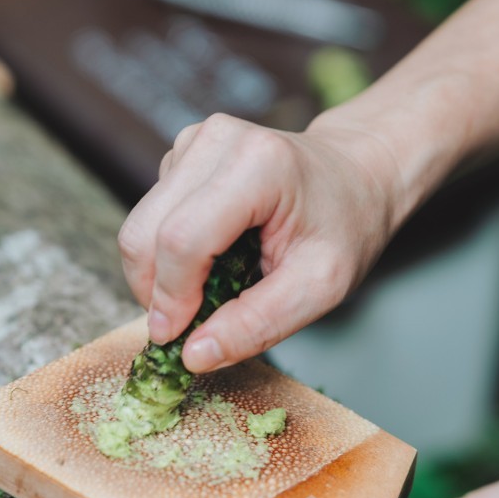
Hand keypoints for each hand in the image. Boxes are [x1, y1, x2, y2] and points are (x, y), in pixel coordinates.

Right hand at [117, 113, 402, 371]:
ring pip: (140, 225)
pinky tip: (211, 259)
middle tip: (186, 327)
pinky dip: (168, 253)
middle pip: (146, 231)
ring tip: (208, 291)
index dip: (171, 298)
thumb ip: (258, 324)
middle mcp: (216, 141)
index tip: (176, 340)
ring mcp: (194, 142)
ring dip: (160, 274)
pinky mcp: (182, 153)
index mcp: (258, 165)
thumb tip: (194, 356)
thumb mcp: (320, 287)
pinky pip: (151, 216)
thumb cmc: (346, 226)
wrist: (358, 175)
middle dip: (155, 291)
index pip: (183, 239)